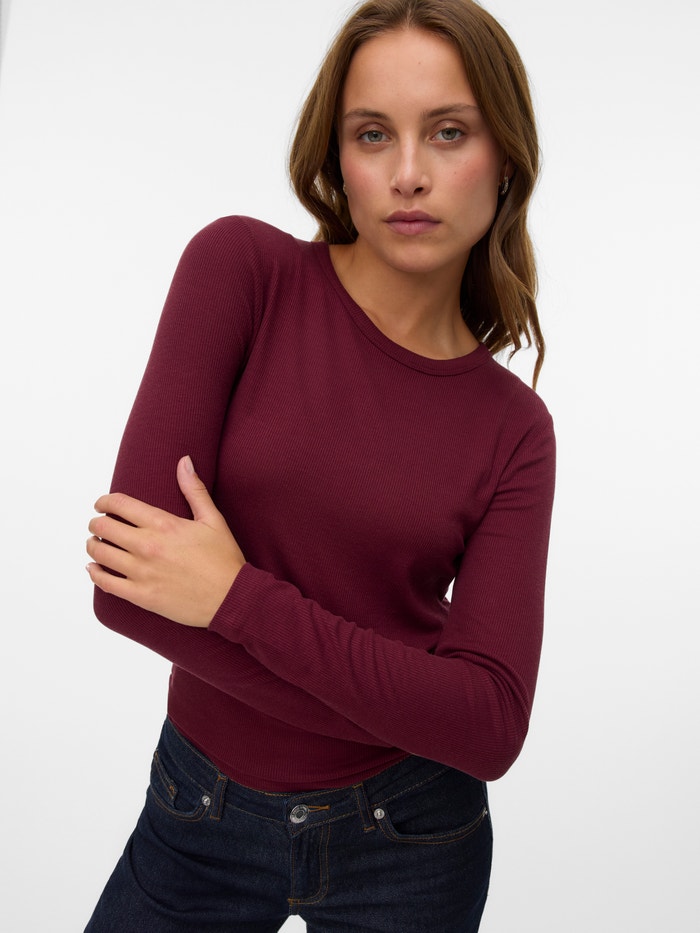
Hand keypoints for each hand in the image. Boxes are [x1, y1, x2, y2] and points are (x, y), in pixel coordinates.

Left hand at [86, 456, 244, 626]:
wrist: (231, 598)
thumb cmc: (224, 560)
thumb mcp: (213, 520)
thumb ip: (194, 490)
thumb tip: (184, 462)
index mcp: (164, 525)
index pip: (120, 504)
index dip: (105, 501)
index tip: (102, 504)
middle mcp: (148, 546)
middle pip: (104, 527)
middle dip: (97, 522)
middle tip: (99, 524)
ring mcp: (142, 572)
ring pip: (100, 553)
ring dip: (93, 545)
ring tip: (96, 543)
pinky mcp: (141, 596)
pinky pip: (105, 583)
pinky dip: (94, 573)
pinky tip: (94, 568)